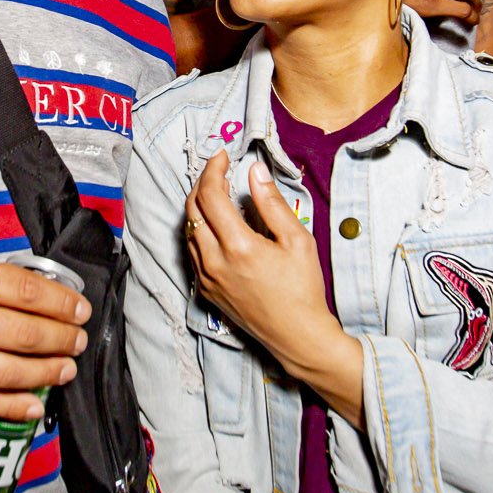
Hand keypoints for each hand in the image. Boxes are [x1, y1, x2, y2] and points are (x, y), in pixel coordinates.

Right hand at [0, 244, 88, 419]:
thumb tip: (27, 287)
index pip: (22, 289)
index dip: (59, 301)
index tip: (80, 308)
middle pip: (22, 332)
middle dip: (61, 338)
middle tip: (79, 340)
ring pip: (7, 370)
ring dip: (46, 372)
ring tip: (66, 369)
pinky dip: (12, 407)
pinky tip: (36, 405)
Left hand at [185, 151, 336, 362]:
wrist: (297, 335)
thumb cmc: (303, 288)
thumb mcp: (297, 240)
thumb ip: (272, 202)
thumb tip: (254, 170)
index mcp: (238, 246)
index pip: (210, 195)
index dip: (213, 169)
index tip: (223, 156)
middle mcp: (214, 262)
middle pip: (192, 209)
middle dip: (202, 183)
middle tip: (219, 171)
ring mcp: (206, 278)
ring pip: (188, 231)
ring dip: (198, 206)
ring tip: (217, 193)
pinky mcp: (206, 290)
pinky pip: (192, 251)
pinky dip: (199, 230)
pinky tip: (216, 225)